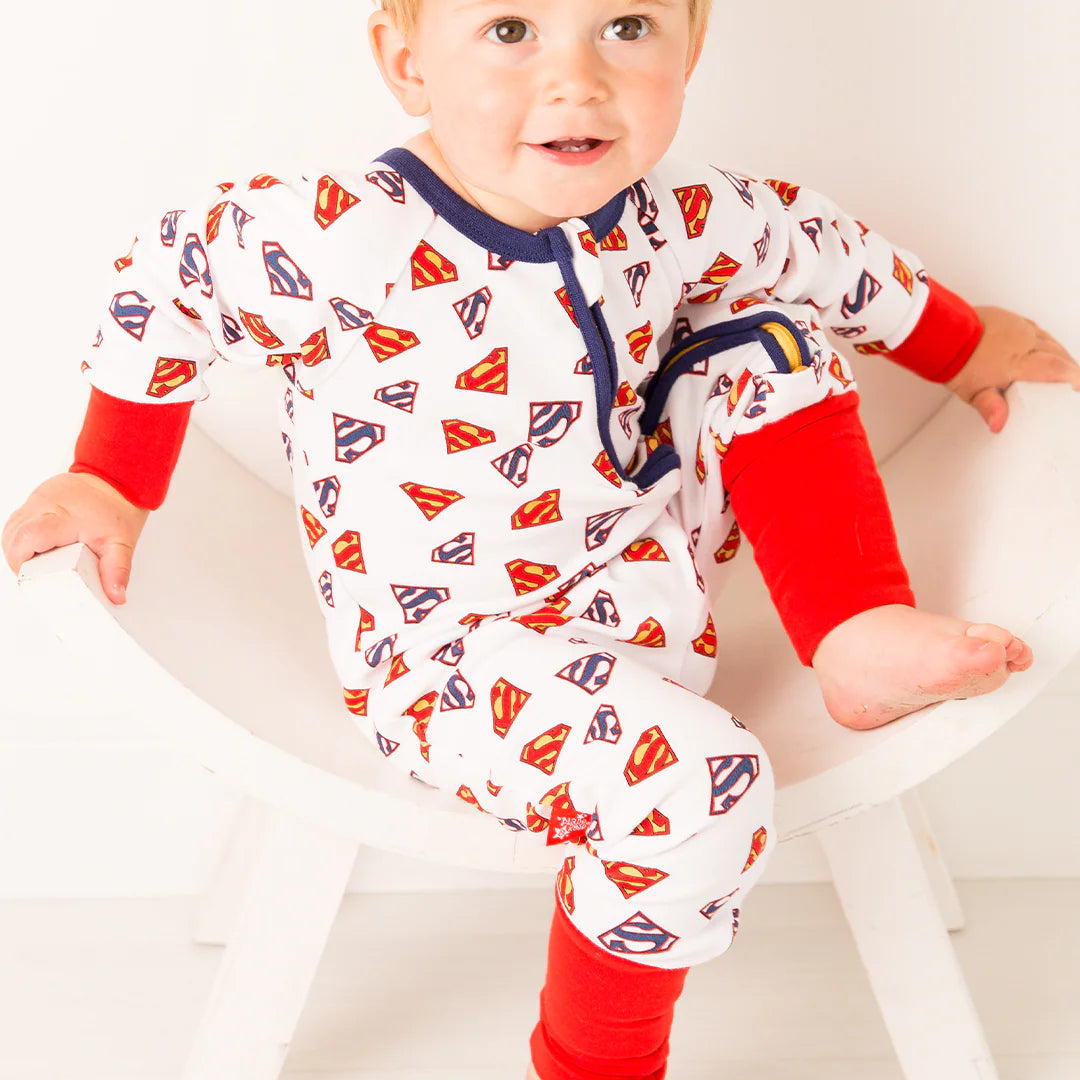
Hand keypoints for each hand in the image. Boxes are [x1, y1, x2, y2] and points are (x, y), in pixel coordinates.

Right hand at [2, 472, 149, 604]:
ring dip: (18, 550)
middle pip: (13, 536)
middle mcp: (44, 505)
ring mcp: (36, 500)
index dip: (23, 560)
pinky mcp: (33, 501)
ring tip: (40, 564)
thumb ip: (116, 571)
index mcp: (64, 516)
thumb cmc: (117, 510)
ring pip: (11, 530)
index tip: (34, 576)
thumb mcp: (121, 544)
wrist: (116, 481)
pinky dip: (21, 540)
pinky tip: (36, 551)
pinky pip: (17, 523)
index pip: (28, 536)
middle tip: (40, 574)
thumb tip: (115, 596)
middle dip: (20, 560)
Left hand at [948, 306, 1078, 431]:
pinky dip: (1047, 342)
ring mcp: (1020, 327)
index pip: (1057, 368)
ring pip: (1050, 341)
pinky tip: (1044, 349)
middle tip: (1073, 383)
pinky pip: (1038, 330)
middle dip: (1070, 369)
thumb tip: (998, 424)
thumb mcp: (970, 390)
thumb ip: (989, 406)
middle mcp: (1024, 341)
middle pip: (1059, 354)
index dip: (1074, 378)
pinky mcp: (1013, 319)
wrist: (941, 330)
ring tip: (1064, 369)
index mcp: (1018, 360)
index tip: (1079, 388)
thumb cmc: (955, 359)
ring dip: (1060, 355)